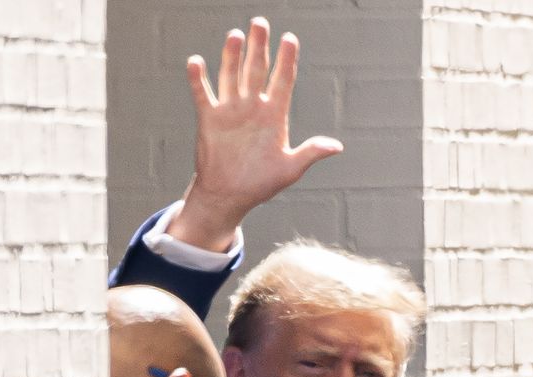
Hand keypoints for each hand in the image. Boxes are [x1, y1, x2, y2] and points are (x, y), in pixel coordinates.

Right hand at [168, 18, 343, 251]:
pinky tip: (196, 61)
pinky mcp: (209, 118)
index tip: (290, 39)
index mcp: (274, 115)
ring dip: (232, 56)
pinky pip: (203, 94)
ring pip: (231, 75)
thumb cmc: (261, 183)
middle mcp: (253, 106)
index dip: (287, 60)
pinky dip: (198, 79)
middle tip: (260, 23)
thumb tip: (337, 147)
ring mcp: (231, 110)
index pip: (283, 80)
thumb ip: (310, 153)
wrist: (229, 196)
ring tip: (236, 35)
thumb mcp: (290, 169)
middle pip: (257, 69)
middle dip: (260, 47)